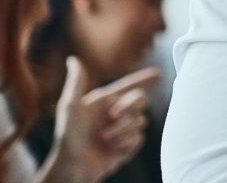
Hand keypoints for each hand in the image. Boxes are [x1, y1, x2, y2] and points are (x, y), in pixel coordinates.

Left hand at [45, 56, 161, 182]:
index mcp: (104, 101)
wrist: (73, 168)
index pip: (129, 86)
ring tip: (104, 139)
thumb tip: (73, 59)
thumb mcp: (69, 107)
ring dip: (123, 130)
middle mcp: (115, 113)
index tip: (159, 75)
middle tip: (114, 114)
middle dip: (130, 105)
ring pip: (140, 122)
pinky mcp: (127, 146)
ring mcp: (122, 130)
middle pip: (140, 100)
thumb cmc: (67, 137)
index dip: (144, 79)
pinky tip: (112, 149)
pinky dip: (126, 144)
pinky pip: (139, 139)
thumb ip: (76, 82)